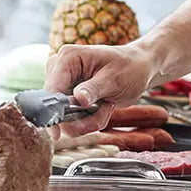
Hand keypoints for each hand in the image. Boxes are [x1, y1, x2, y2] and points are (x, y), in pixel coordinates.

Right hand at [44, 41, 159, 134]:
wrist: (139, 70)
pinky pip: (74, 119)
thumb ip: (94, 89)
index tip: (57, 133)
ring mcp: (64, 84)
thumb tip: (78, 99)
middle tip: (104, 110)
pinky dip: (90, 119)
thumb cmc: (129, 67)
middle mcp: (61, 70)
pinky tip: (103, 107)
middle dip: (81, 117)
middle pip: (56, 107)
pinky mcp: (70, 97)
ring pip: (66, 118)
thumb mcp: (114, 78)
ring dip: (89, 119)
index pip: (51, 88)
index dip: (53, 112)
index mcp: (68, 58)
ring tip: (106, 106)